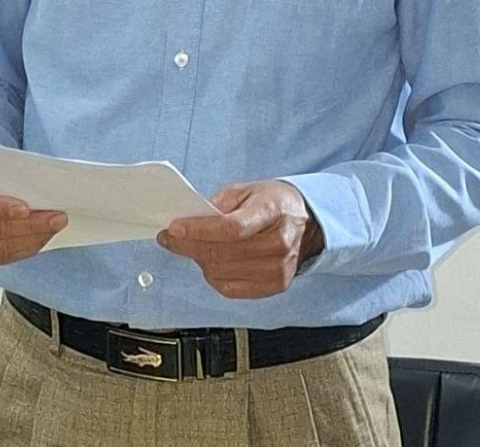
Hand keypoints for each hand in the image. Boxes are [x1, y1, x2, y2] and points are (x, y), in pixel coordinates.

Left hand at [157, 179, 323, 298]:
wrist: (308, 224)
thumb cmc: (275, 203)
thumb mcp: (248, 189)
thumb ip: (220, 203)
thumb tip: (190, 219)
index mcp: (273, 211)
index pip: (231, 228)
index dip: (199, 230)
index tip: (174, 228)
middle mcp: (279, 243)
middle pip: (223, 252)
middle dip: (189, 246)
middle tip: (170, 238)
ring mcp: (278, 269)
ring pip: (222, 273)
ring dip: (199, 260)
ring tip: (193, 247)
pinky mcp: (275, 286)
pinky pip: (231, 289)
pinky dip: (214, 276)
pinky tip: (211, 262)